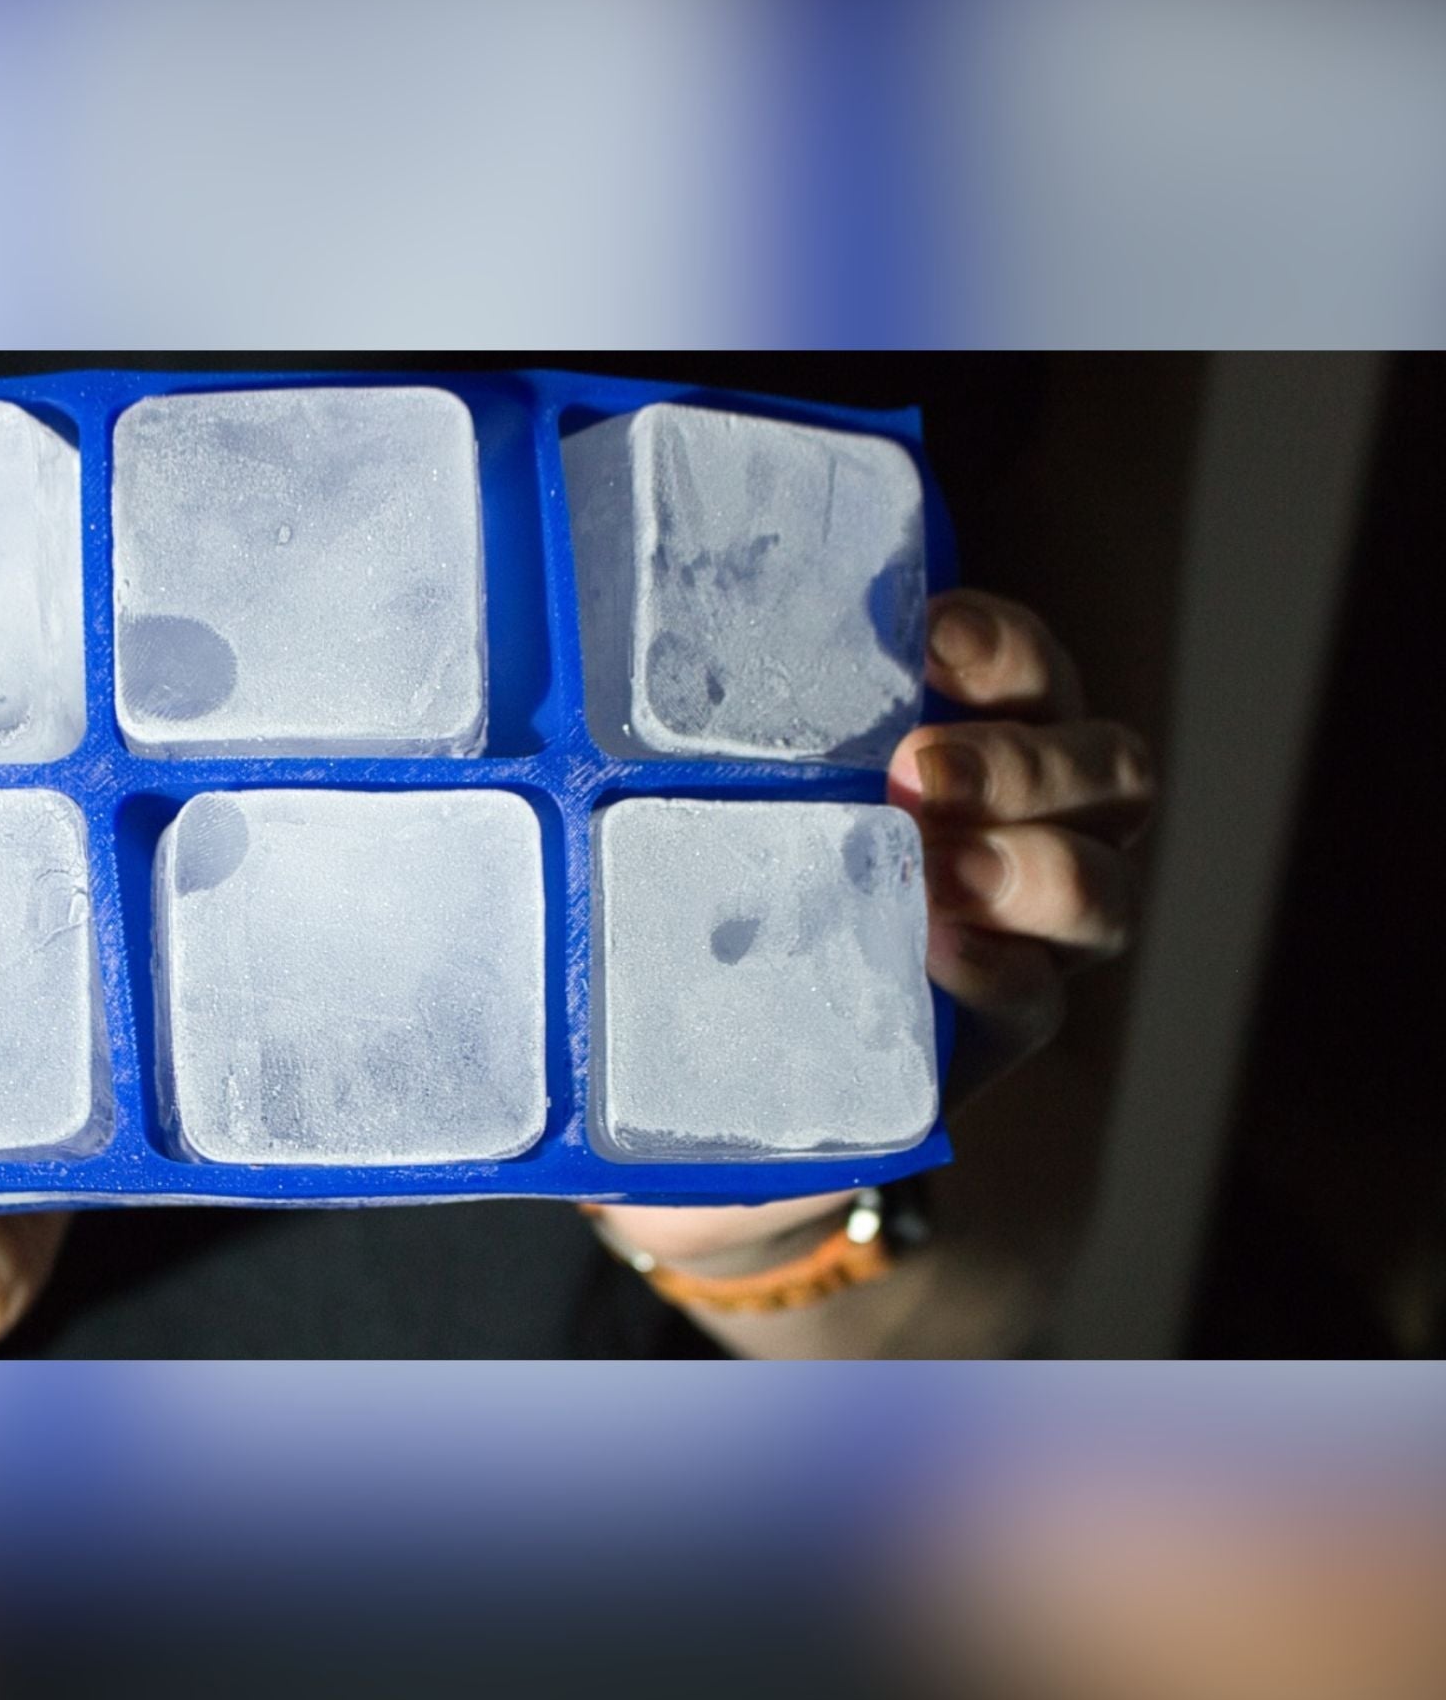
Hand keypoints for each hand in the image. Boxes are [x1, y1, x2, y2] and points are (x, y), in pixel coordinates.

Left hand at [590, 586, 1156, 1274]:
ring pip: (1100, 886)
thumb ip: (718, 733)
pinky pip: (1039, 999)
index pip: (1029, 669)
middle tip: (912, 771)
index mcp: (979, 737)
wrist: (712, 1064)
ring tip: (933, 873)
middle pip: (1109, 769)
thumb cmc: (719, 892)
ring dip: (1030, 868)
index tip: (922, 636)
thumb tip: (591, 646)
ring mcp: (1032, 933)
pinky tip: (936, 956)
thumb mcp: (720, 796)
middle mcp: (1033, 826)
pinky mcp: (1003, 1029)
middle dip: (1021, 762)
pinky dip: (997, 971)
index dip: (995, 646)